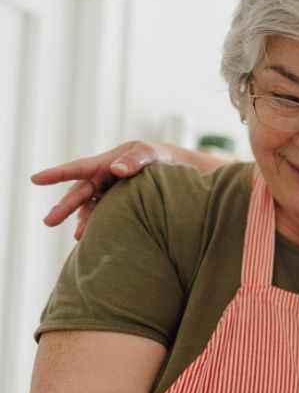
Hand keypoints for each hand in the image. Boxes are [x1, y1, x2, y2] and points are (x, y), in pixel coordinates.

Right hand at [31, 141, 166, 238]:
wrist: (168, 169)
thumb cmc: (155, 156)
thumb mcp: (148, 153)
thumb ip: (135, 160)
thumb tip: (117, 169)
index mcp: (103, 164)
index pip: (77, 169)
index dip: (56, 174)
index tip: (35, 179)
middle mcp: (100, 180)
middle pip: (79, 194)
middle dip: (64, 208)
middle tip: (48, 222)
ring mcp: (106, 194)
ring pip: (89, 209)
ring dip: (82, 222)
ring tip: (79, 237)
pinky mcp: (116, 205)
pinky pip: (102, 216)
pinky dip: (97, 226)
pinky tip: (93, 238)